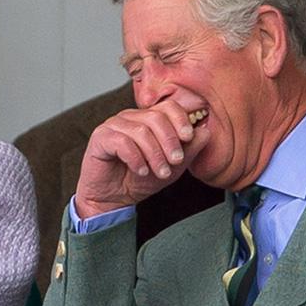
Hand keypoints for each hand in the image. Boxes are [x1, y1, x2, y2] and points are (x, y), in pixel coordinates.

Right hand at [74, 98, 209, 217]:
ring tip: (161, 172)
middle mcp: (129, 118)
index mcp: (147, 119)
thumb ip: (189, 150)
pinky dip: (136, 158)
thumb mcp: (172, 167)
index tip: (189, 137)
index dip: (180, 119)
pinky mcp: (100, 138)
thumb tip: (205, 131)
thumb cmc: (139, 180)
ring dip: (155, 154)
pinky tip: (141, 171)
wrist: (113, 199)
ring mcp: (113, 126)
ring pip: (140, 130)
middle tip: (176, 161)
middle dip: (170, 141)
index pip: (168, 106)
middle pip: (155, 117)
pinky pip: (122, 142)